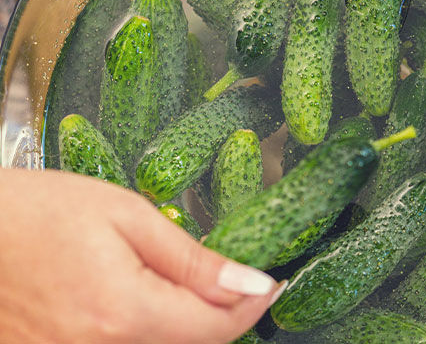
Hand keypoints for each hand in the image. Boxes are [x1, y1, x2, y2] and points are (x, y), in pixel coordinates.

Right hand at [0, 169, 284, 343]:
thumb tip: (250, 284)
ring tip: (179, 282)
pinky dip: (146, 330)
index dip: (252, 307)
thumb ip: (192, 260)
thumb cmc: (39, 210)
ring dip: (183, 324)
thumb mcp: (126, 216)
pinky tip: (141, 298)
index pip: (216, 330)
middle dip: (220, 315)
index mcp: (123, 313)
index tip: (269, 284)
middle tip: (228, 278)